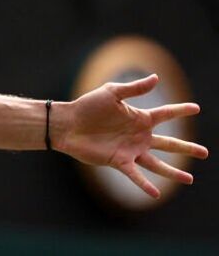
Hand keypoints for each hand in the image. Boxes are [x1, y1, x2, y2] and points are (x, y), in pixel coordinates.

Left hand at [55, 74, 207, 197]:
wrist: (68, 123)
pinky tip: (157, 194)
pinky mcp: (118, 161)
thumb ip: (134, 88)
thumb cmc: (87, 106)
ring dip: (173, 172)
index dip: (180, 111)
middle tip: (205, 152)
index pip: (165, 114)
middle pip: (168, 143)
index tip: (196, 108)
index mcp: (139, 118)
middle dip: (186, 148)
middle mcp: (138, 136)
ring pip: (157, 164)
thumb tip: (157, 78)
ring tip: (190, 179)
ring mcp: (130, 150)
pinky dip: (146, 184)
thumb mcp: (111, 93)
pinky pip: (136, 175)